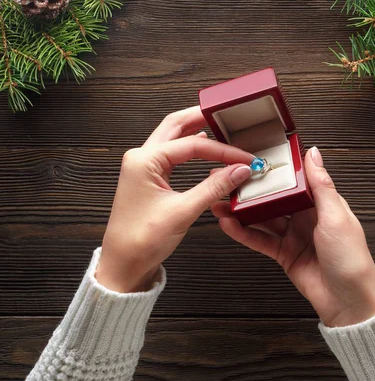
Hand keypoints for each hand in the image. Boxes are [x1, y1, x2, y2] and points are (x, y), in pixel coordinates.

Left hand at [97, 106, 253, 292]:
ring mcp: (143, 167)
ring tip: (221, 128)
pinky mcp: (149, 178)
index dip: (223, 150)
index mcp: (144, 160)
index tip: (244, 158)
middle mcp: (141, 157)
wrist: (124, 264)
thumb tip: (240, 170)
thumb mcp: (183, 211)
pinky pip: (172, 154)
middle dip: (203, 118)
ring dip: (196, 131)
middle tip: (228, 116)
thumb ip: (214, 187)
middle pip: (176, 125)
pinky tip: (205, 149)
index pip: (192, 144)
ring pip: (173, 137)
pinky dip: (191, 149)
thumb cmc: (142, 240)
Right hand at [212, 147, 374, 326]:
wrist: (347, 301)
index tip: (256, 158)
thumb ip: (321, 185)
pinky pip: (260, 240)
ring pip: (263, 218)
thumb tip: (314, 154)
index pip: (296, 180)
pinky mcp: (284, 254)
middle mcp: (307, 217)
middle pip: (274, 198)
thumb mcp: (337, 216)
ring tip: (221, 201)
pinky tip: (229, 224)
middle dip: (253, 190)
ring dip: (242, 211)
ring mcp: (294, 236)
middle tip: (230, 180)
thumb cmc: (351, 259)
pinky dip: (243, 232)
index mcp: (323, 204)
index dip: (276, 170)